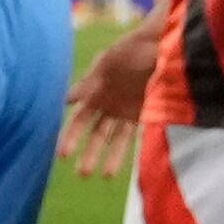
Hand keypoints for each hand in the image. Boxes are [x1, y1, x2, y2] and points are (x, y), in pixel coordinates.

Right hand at [58, 17, 158, 179]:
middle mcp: (107, 102)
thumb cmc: (131, 50)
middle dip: (87, 151)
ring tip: (100, 176)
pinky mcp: (142, 114)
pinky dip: (123, 151)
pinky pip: (131, 137)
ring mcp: (125, 109)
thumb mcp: (107, 64)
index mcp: (95, 89)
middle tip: (81, 174)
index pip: (80, 118)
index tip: (62, 153)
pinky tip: (117, 166)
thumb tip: (64, 100)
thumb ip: (88, 84)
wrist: (161, 47)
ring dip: (106, 156)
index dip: (71, 136)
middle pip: (94, 132)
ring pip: (112, 138)